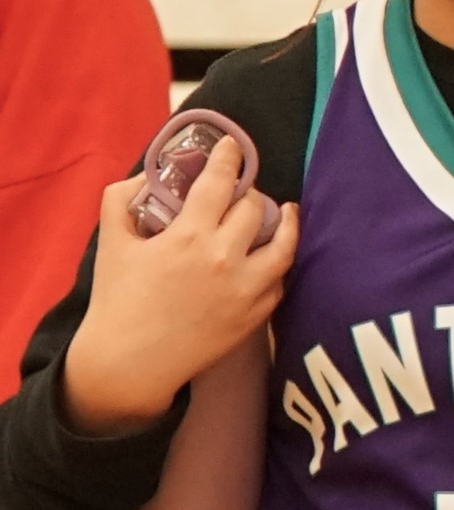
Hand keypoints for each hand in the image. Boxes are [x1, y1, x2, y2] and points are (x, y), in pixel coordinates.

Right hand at [58, 166, 295, 434]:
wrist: (131, 362)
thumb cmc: (118, 300)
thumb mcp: (112, 243)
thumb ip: (122, 201)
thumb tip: (145, 177)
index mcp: (189, 236)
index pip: (220, 182)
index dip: (229, 158)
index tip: (233, 147)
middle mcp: (226, 258)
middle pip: (254, 208)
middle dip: (248, 193)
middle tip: (242, 191)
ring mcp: (248, 288)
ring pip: (285, 243)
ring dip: (285, 222)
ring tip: (285, 212)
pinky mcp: (258, 314)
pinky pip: (281, 279)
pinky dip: (280, 262)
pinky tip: (275, 254)